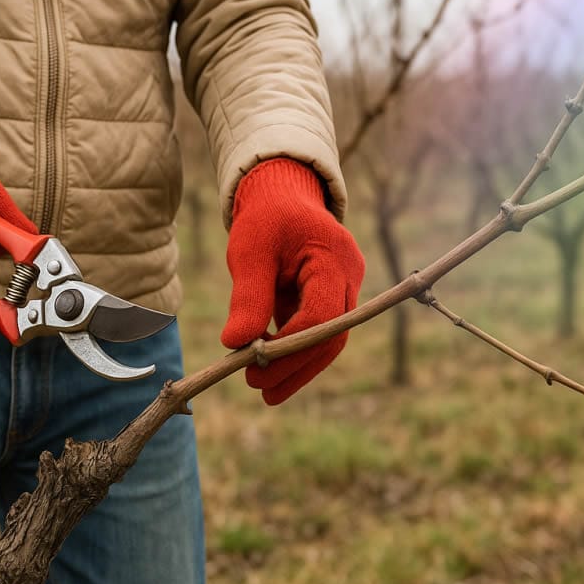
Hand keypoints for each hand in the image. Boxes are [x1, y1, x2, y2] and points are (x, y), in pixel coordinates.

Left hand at [221, 158, 364, 404]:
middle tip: (258, 388)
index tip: (254, 365)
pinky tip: (270, 368)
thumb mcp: (249, 251)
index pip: (321, 316)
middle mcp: (349, 276)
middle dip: (296, 367)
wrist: (282, 195)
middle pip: (333, 336)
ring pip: (330, 340)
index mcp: (333, 258)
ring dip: (298, 367)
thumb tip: (234, 345)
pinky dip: (296, 352)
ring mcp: (346, 288)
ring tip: (263, 389)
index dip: (290, 347)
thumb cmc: (266, 218)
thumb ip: (247, 297)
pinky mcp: (334, 297)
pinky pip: (320, 332)